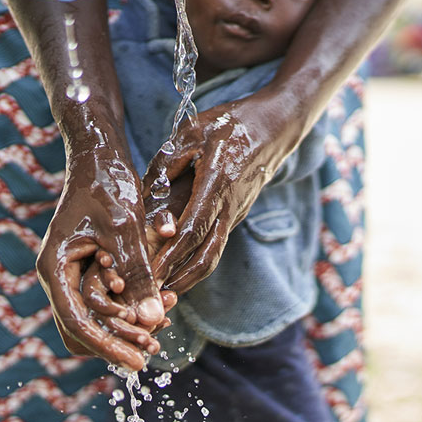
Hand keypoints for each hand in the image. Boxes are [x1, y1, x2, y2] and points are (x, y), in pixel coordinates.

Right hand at [37, 149, 164, 370]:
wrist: (99, 157)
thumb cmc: (108, 185)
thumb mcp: (125, 229)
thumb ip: (137, 274)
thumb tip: (150, 320)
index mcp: (54, 268)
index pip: (78, 324)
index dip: (109, 346)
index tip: (140, 362)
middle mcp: (57, 277)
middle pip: (81, 331)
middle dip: (117, 341)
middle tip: (155, 344)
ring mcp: (71, 275)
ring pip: (94, 320)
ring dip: (125, 327)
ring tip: (162, 325)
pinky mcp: (88, 270)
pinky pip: (105, 303)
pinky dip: (129, 309)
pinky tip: (160, 304)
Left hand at [141, 102, 277, 293]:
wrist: (275, 126)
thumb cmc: (229, 125)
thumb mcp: (191, 134)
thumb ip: (167, 165)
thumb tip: (146, 198)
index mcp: (217, 184)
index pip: (192, 229)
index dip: (171, 255)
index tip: (151, 273)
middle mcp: (230, 206)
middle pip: (207, 254)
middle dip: (180, 279)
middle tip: (153, 296)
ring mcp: (236, 214)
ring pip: (213, 254)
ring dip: (188, 276)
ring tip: (162, 292)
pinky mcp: (236, 215)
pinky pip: (215, 243)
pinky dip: (196, 261)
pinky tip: (176, 270)